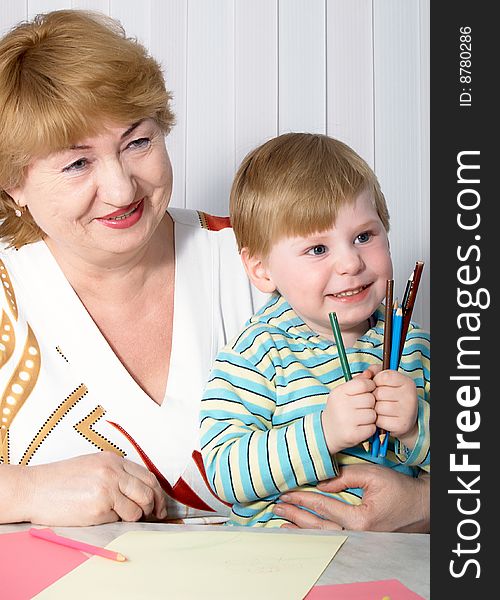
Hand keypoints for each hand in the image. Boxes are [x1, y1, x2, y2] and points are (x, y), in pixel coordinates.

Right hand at [25, 452, 166, 525]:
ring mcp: (107, 490)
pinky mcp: (99, 508)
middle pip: (148, 492)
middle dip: (154, 508)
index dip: (157, 493)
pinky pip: (118, 520)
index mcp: (113, 460)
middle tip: (153, 516)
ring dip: (134, 518)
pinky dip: (115, 522)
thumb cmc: (60, 480)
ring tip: (122, 517)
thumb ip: (116, 473)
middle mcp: (113, 472)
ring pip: (137, 510)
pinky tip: (103, 518)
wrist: (34, 489)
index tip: (159, 505)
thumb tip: (138, 491)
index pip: (147, 476)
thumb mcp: (93, 465)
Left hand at [273, 464, 429, 532]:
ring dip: (300, 527)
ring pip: (323, 536)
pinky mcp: (360, 540)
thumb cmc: (398, 489)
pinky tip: (301, 530)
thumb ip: (344, 477)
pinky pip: (332, 536)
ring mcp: (359, 541)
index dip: (303, 498)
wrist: (420, 507)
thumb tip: (320, 483)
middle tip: (277, 505)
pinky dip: (313, 533)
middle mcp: (358, 535)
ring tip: (281, 520)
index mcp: (361, 519)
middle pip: (318, 526)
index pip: (324, 506)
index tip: (287, 492)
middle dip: (295, 515)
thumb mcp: (372, 475)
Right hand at [321, 375, 376, 453]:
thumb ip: (358, 381)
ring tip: (362, 418)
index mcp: (339, 392)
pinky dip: (370, 428)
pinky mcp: (352, 435)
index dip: (370, 387)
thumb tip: (372, 371)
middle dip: (371, 403)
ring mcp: (346, 421)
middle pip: (370, 399)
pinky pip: (372, 428)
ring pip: (373, 414)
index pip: (364, 384)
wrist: (326, 432)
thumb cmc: (339, 409)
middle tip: (363, 407)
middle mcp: (341, 405)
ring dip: (371, 417)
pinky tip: (361, 427)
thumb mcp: (344, 392)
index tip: (368, 392)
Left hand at [372, 369, 417, 447]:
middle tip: (379, 399)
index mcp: (407, 382)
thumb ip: (374, 371)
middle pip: (379, 393)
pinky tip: (382, 417)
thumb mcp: (386, 380)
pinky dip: (377, 420)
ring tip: (380, 408)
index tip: (379, 385)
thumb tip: (366, 373)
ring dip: (374, 409)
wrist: (404, 420)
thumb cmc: (391, 396)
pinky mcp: (401, 425)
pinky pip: (379, 420)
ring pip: (378, 407)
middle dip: (374, 396)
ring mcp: (407, 412)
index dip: (375, 381)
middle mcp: (410, 396)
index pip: (383, 377)